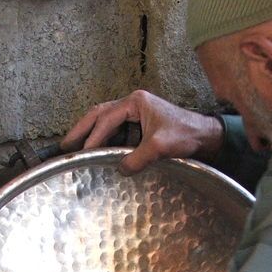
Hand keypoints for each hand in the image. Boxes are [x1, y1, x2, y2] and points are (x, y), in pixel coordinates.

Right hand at [61, 90, 224, 174]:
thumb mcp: (160, 147)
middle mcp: (133, 103)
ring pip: (106, 119)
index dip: (93, 136)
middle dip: (81, 128)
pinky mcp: (141, 122)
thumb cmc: (186, 134)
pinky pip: (116, 127)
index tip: (82, 152)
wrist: (206, 135)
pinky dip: (104, 137)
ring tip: (75, 147)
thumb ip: (138, 158)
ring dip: (91, 132)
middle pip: (99, 113)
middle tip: (65, 144)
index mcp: (136, 102)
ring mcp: (137, 111)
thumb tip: (120, 169)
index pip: (107, 118)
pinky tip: (98, 149)